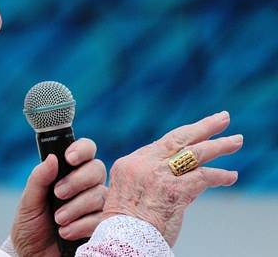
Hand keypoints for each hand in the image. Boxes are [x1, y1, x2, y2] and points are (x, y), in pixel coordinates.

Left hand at [11, 138, 106, 256]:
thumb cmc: (30, 228)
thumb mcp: (28, 202)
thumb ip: (39, 179)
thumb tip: (52, 158)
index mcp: (67, 174)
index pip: (85, 151)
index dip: (82, 149)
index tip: (69, 158)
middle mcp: (85, 187)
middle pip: (97, 169)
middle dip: (77, 180)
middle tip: (58, 194)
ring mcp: (95, 207)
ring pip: (100, 194)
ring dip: (76, 206)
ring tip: (58, 220)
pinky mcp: (102, 227)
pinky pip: (103, 218)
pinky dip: (82, 225)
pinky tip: (66, 233)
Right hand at [103, 111, 242, 245]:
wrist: (121, 239)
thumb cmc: (124, 226)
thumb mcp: (128, 195)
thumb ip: (152, 182)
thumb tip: (183, 179)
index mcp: (128, 164)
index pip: (160, 146)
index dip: (182, 140)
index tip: (196, 135)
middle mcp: (143, 164)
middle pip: (177, 138)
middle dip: (203, 127)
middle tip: (222, 118)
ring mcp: (158, 174)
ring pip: (195, 152)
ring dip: (219, 146)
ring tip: (236, 141)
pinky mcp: (175, 189)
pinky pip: (204, 177)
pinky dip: (220, 176)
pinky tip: (231, 176)